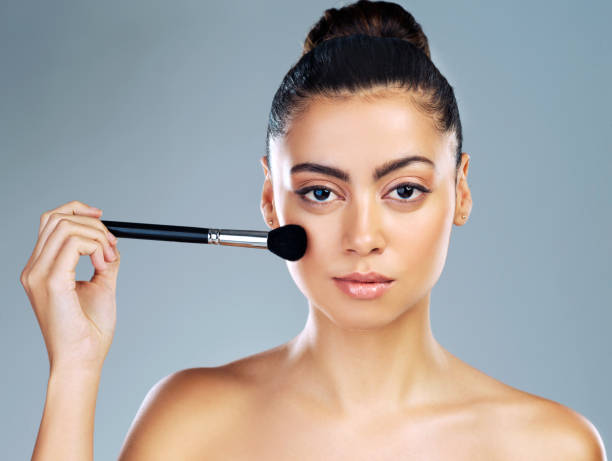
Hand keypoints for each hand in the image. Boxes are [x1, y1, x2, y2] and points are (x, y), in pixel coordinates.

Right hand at [20, 200, 120, 372]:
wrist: (82, 360)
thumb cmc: (89, 331)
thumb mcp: (100, 286)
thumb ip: (104, 261)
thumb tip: (112, 242)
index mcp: (41, 269)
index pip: (51, 222)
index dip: (77, 211)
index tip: (102, 219)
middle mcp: (34, 270)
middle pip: (58, 218)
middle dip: (93, 224)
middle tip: (112, 246)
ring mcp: (39, 275)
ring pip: (66, 226)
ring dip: (97, 236)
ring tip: (107, 260)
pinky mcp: (52, 282)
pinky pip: (74, 243)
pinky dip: (95, 246)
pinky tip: (102, 265)